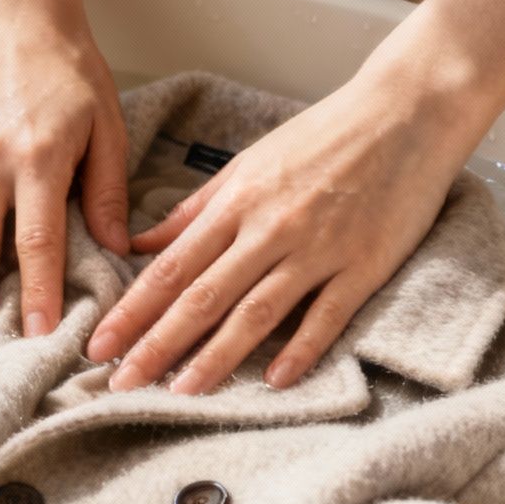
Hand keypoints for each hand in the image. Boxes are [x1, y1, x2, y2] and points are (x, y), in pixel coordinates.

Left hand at [85, 68, 490, 393]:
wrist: (406, 111)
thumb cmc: (324, 136)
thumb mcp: (249, 163)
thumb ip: (195, 209)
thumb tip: (140, 243)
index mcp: (237, 202)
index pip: (171, 267)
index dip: (131, 311)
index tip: (98, 345)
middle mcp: (270, 227)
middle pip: (203, 296)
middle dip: (157, 343)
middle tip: (121, 383)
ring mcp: (318, 248)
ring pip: (256, 312)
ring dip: (216, 357)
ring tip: (181, 392)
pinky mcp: (364, 265)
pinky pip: (326, 316)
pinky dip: (300, 349)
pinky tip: (274, 380)